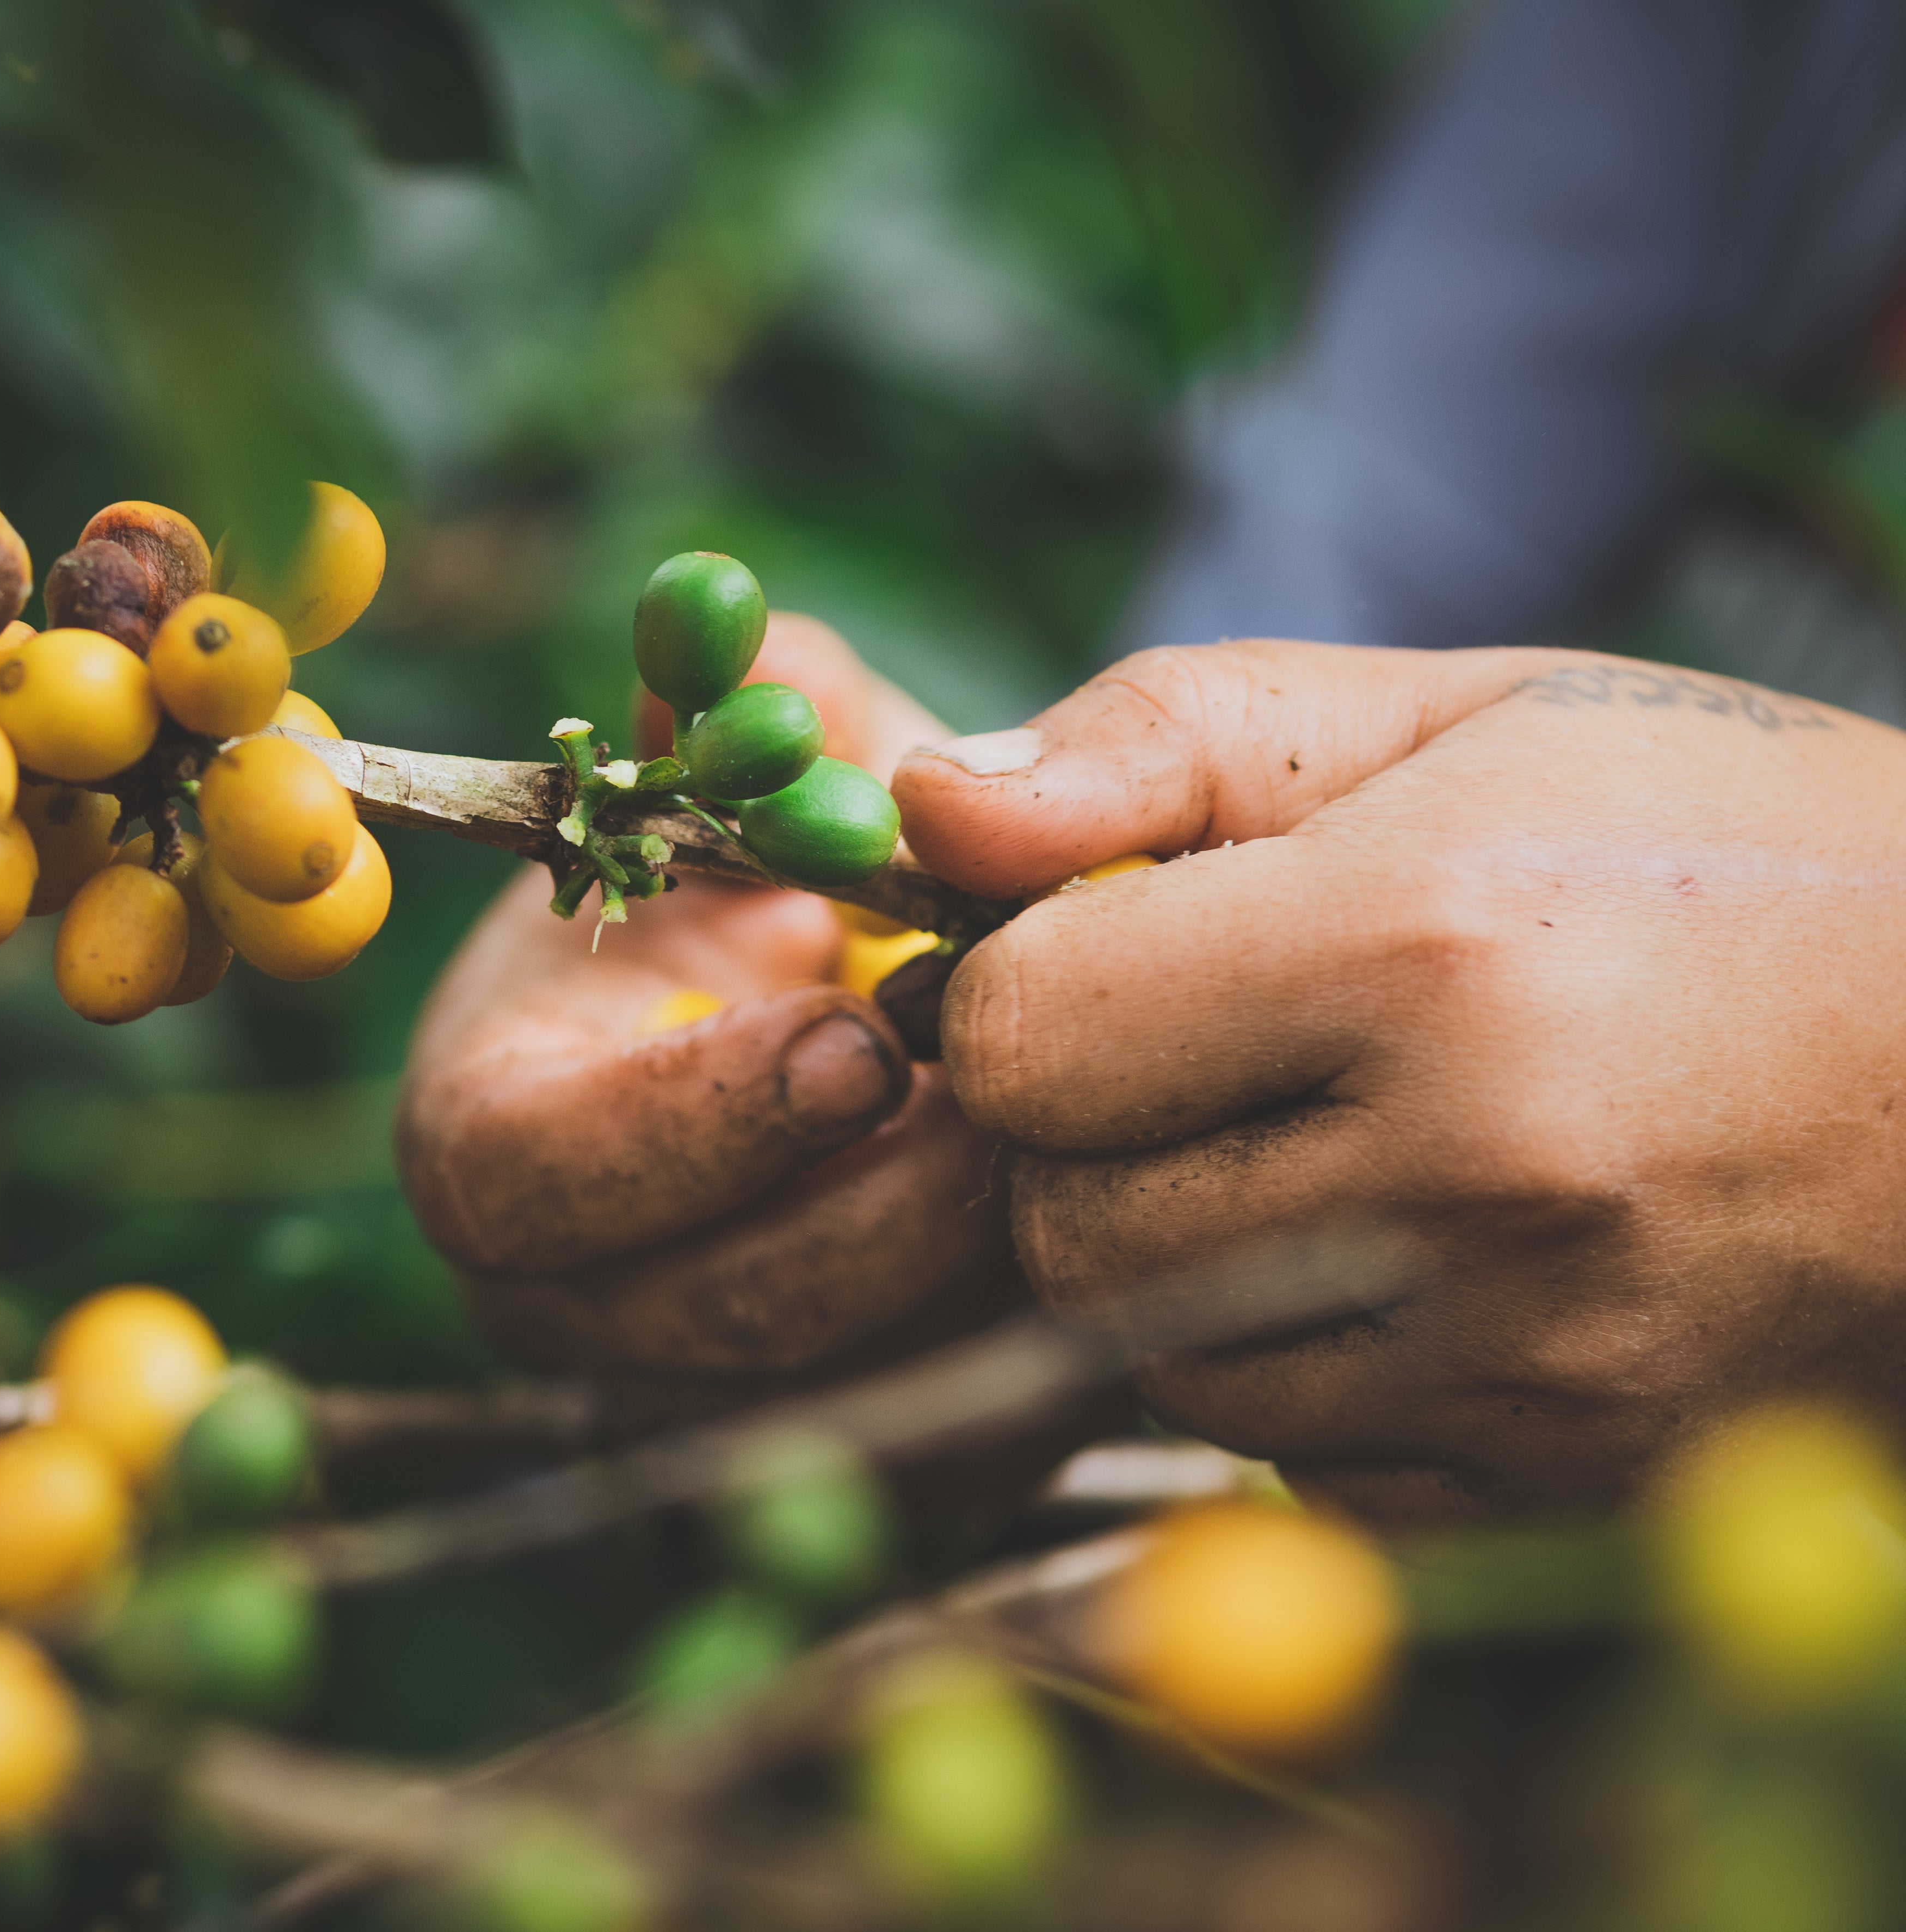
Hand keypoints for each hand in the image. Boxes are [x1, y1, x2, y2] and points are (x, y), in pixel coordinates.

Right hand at [398, 617, 1026, 1418]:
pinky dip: (1037, 1344)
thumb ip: (769, 703)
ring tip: (1088, 1132)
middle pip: (706, 1316)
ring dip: (978, 1270)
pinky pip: (949, 1453)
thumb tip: (743, 638)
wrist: (894, 1021)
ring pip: (846, 1399)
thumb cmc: (820, 885)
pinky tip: (1109, 1220)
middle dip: (880, 1207)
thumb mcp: (795, 772)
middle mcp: (570, 1297)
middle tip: (1025, 1094)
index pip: (527, 1172)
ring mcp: (703, 1410)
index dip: (684, 1119)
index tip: (851, 1039)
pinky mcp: (845, 1478)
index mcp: (496, 1128)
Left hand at [893, 641, 1905, 1521]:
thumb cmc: (1728, 840)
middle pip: (1060, 1227)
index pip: (1016, 1044)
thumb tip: (925, 806)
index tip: (1096, 955)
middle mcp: (1472, 1176)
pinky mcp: (1573, 1473)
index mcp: (1422, 947)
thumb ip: (1161, 739)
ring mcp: (1532, 1355)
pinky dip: (1299, 1376)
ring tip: (1310, 1149)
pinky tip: (1404, 1263)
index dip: (1014, 994)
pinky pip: (1299, 1465)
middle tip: (1195, 1061)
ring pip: (1158, 1363)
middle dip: (1075, 1144)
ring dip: (1171, 1265)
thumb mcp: (1458, 715)